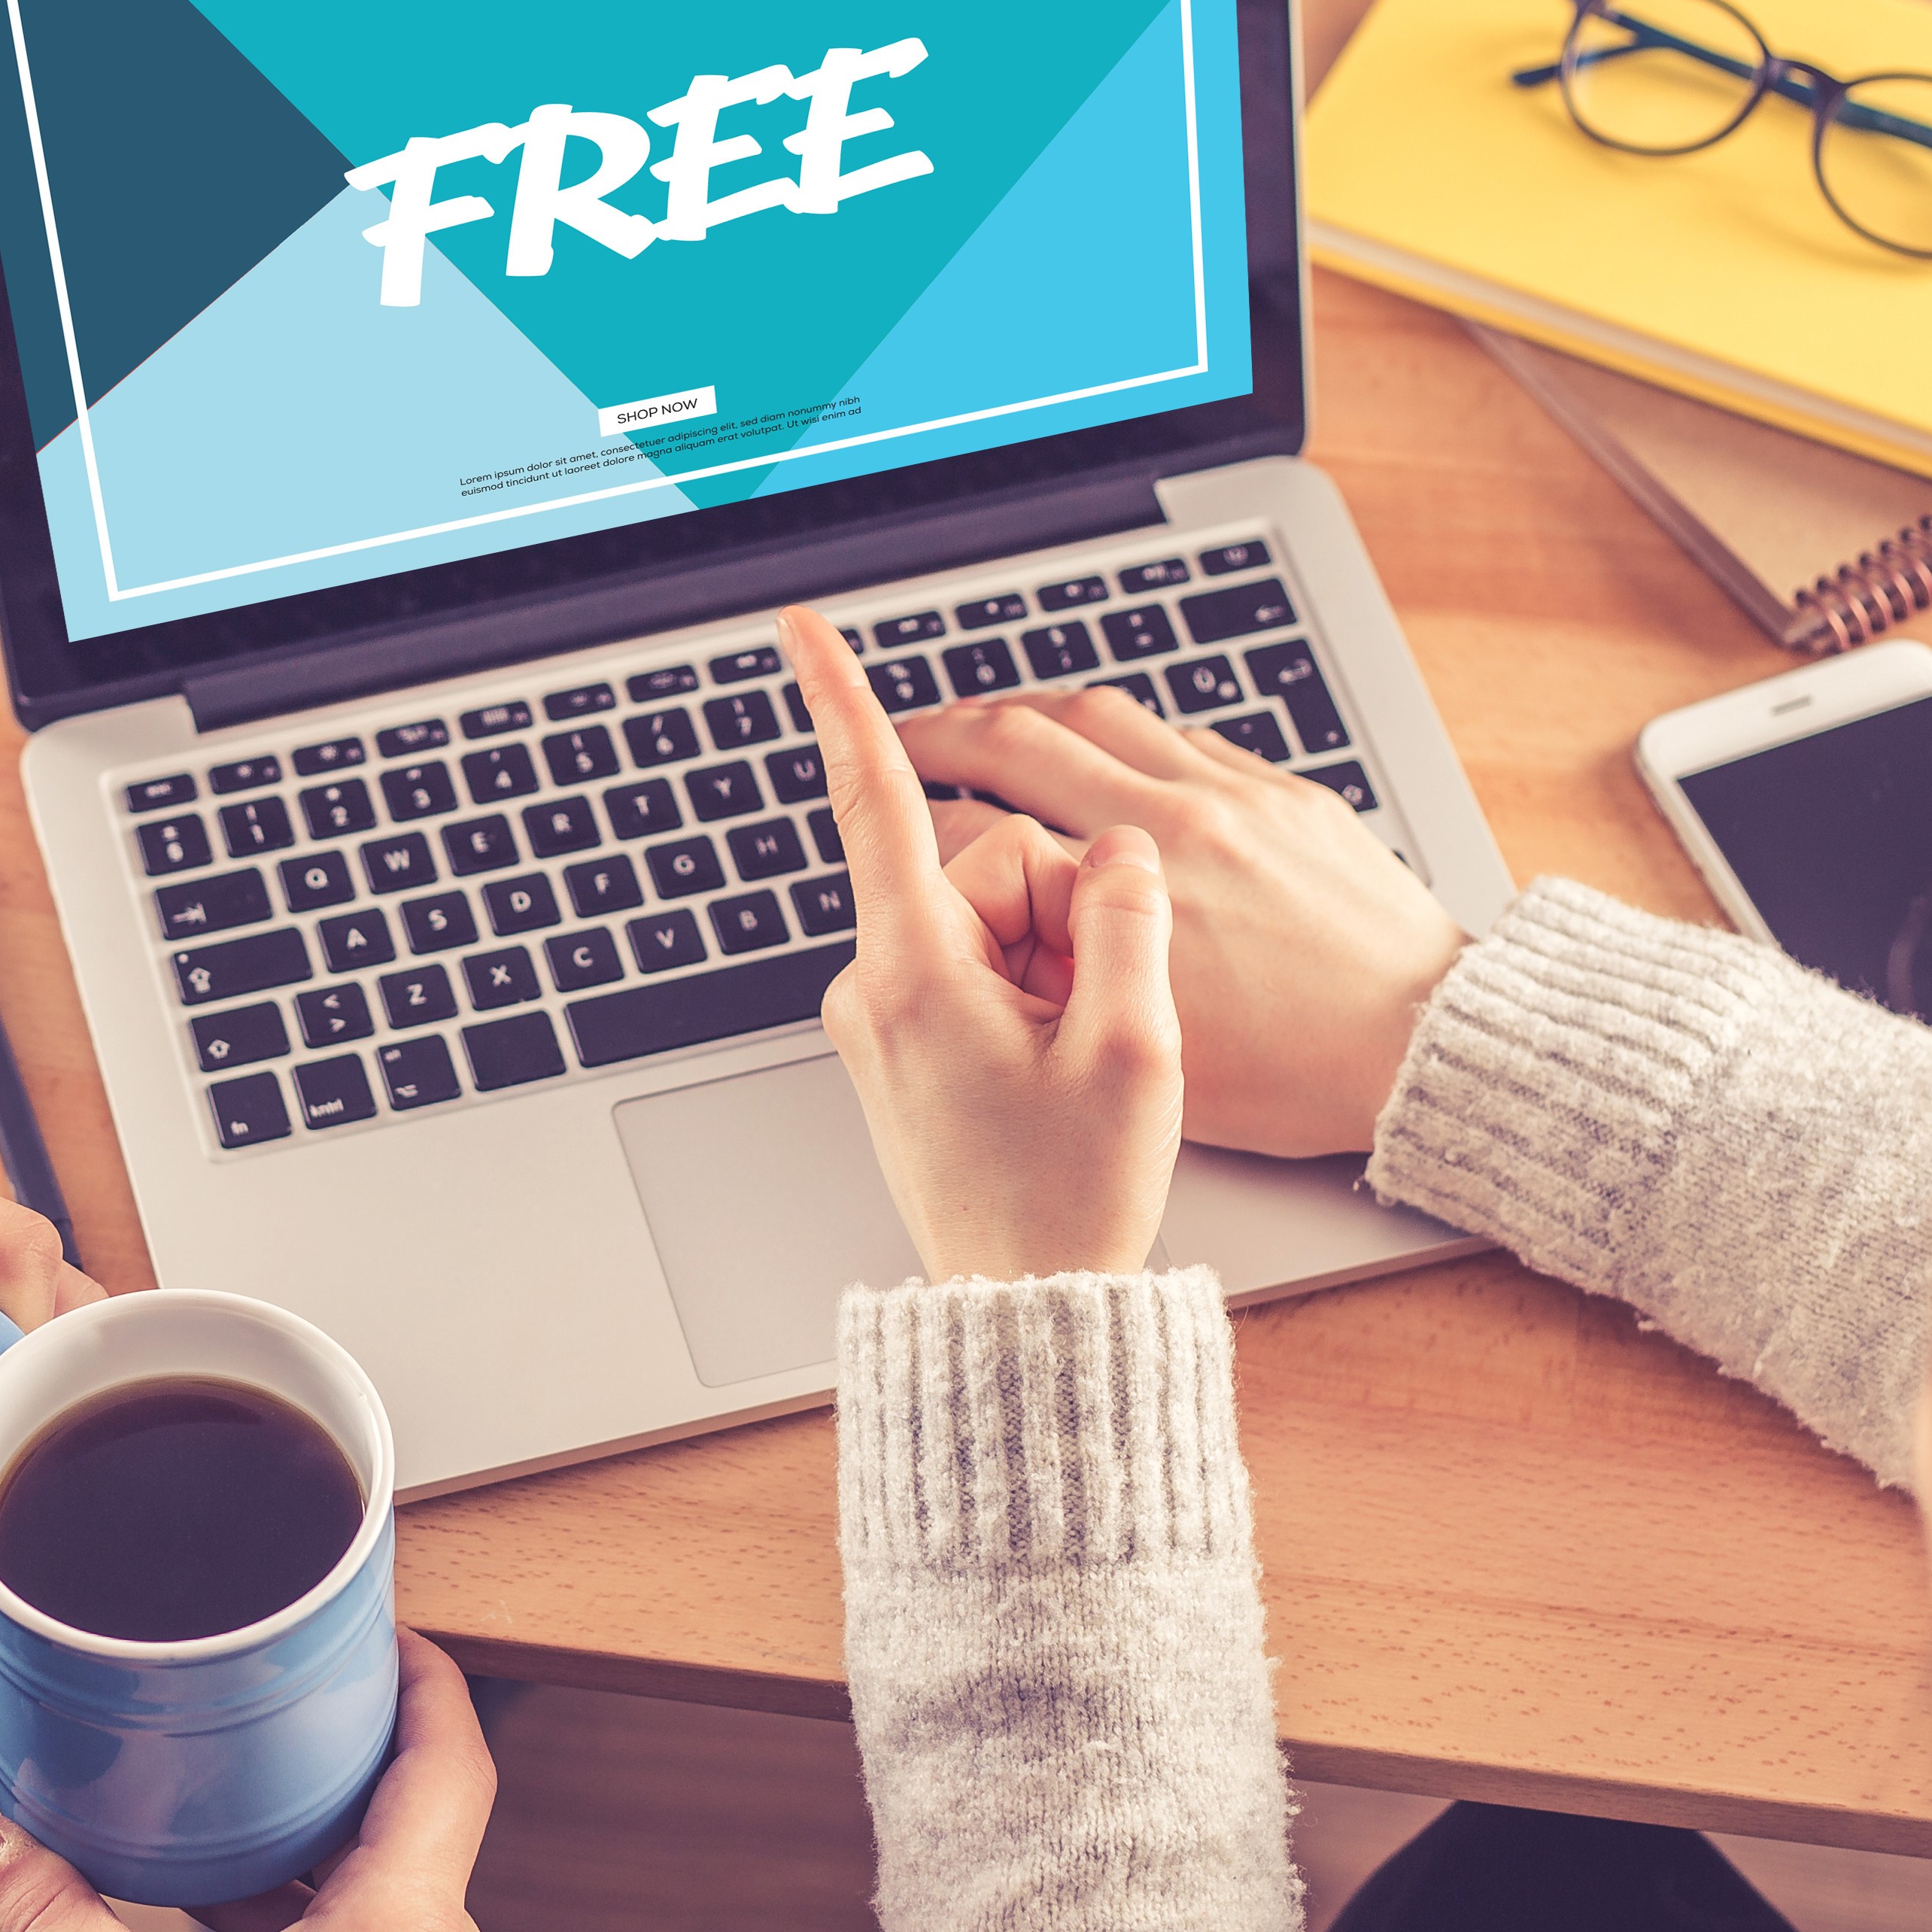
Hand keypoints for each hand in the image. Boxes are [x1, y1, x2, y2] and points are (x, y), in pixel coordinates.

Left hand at [786, 607, 1185, 1280]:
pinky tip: (1060, 1064)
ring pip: (1000, 918)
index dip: (842, 702)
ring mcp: (888, 1014)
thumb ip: (1129, 918)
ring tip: (1077, 1060)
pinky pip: (989, 966)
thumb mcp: (1134, 1047)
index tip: (798, 627)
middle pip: (992, 866)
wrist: (1026, 1305)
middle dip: (1068, 915)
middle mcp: (877, 983)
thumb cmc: (1067, 1198)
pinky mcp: (909, 1039)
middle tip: (1097, 1020)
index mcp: (913, 971)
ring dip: (1062, 964)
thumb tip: (1116, 850)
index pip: (876, 802)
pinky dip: (1043, 994)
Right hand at [889, 680, 1470, 1156]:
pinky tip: (1093, 740)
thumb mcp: (1154, 1054)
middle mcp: (1181, 825)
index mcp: (1139, 900)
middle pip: (1026, 739)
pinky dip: (1116, 728)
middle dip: (944, 731)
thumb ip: (1065, 992)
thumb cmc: (1301, 1075)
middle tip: (900, 735)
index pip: (988, 828)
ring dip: (1026, 708)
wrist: (1427, 1043)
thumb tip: (996, 952)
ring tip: (983, 720)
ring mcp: (1235, 796)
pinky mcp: (1282, 791)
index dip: (918, 815)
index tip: (890, 813)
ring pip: (1099, 714)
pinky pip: (1176, 730)